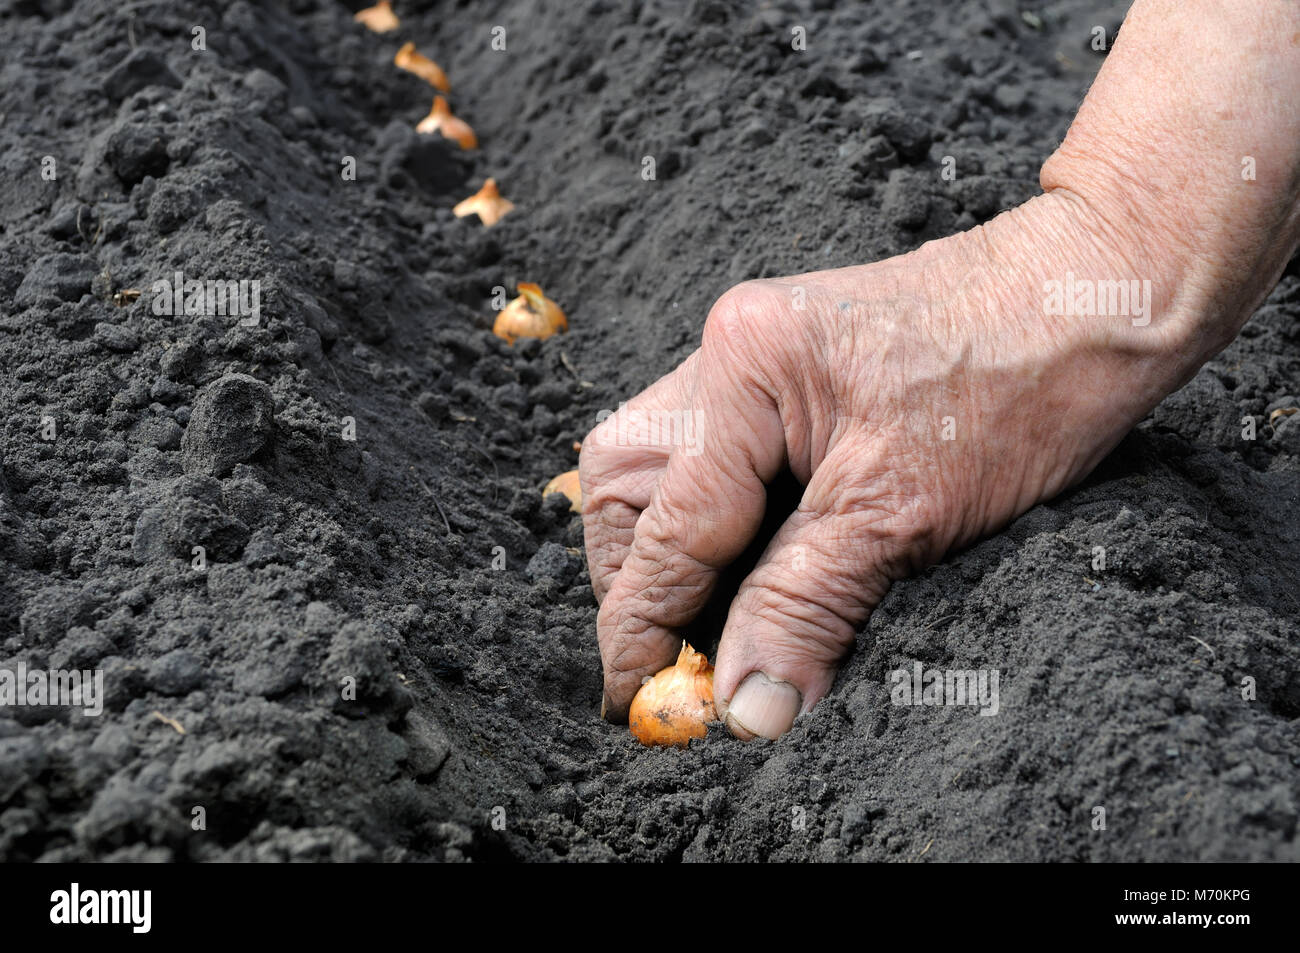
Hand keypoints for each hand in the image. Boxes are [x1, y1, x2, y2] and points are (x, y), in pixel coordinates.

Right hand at [581, 191, 1194, 738]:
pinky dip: (721, 519)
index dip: (644, 627)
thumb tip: (746, 708)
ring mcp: (759, 357)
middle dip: (634, 573)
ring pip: (662, 466)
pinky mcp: (792, 377)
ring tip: (708, 616)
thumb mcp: (903, 514)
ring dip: (671, 547)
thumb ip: (804, 606)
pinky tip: (755, 563)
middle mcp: (731, 351)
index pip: (666, 527)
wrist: (1097, 297)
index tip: (638, 703)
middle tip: (670, 652)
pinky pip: (719, 456)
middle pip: (625, 478)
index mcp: (746, 368)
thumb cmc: (1020, 382)